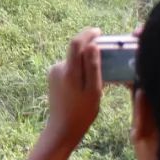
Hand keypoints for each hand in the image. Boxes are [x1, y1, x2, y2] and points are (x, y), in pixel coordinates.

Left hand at [45, 27, 102, 148]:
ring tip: (99, 76)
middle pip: (75, 52)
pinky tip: (87, 83)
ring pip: (73, 61)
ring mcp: (53, 73)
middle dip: (89, 51)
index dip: (87, 34)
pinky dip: (79, 70)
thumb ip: (93, 67)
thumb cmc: (82, 112)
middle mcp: (58, 68)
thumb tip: (92, 45)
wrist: (62, 127)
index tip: (99, 32)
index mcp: (69, 71)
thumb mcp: (93, 90)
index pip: (76, 43)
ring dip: (85, 63)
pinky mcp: (53, 78)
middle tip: (107, 57)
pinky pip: (69, 68)